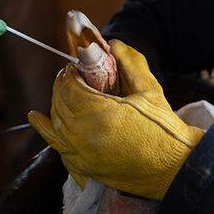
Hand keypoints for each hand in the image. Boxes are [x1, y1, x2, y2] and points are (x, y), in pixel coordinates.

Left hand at [28, 41, 203, 199]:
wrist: (175, 169)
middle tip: (71, 75)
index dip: (71, 73)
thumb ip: (130, 62)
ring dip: (57, 104)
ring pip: (56, 123)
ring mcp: (82, 154)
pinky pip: (57, 146)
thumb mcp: (150, 90)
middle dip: (63, 85)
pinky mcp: (84, 167)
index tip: (77, 66)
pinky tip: (37, 118)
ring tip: (63, 91)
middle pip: (60, 103)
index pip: (71, 86)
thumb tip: (113, 43)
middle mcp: (84, 135)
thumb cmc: (165, 130)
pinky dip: (46, 130)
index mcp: (100, 113)